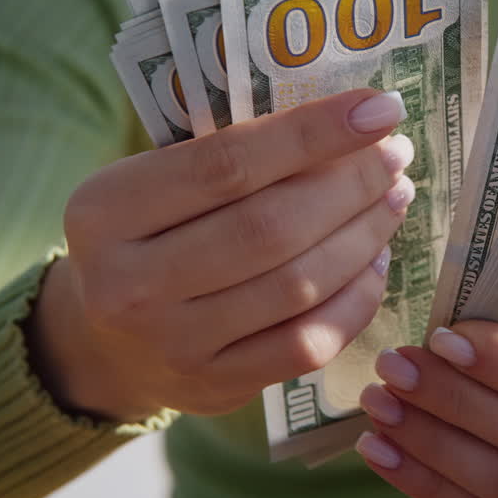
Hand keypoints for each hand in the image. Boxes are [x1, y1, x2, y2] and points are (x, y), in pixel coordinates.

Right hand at [25, 89, 414, 420]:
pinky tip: (375, 262)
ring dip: (363, 236)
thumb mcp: (154, 182)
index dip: (313, 133)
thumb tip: (350, 120)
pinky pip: (307, 343)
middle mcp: (128, 283)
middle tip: (396, 156)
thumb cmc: (150, 234)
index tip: (379, 109)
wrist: (102, 342)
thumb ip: (229, 153)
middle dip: (350, 185)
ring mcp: (172, 344)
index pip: (227, 163)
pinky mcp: (214, 388)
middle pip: (270, 227)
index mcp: (104, 209)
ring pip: (297, 286)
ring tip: (393, 200)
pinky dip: (356, 299)